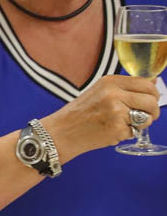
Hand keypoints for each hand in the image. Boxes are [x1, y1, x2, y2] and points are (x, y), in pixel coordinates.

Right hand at [42, 74, 160, 157]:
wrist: (61, 132)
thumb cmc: (79, 113)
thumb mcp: (100, 92)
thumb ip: (126, 87)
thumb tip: (153, 81)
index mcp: (110, 82)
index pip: (146, 84)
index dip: (153, 94)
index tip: (150, 100)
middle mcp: (114, 94)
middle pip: (151, 100)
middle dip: (152, 111)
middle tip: (143, 116)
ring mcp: (116, 111)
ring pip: (147, 118)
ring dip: (141, 124)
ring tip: (124, 124)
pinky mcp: (117, 128)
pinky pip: (135, 132)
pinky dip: (127, 134)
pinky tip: (111, 131)